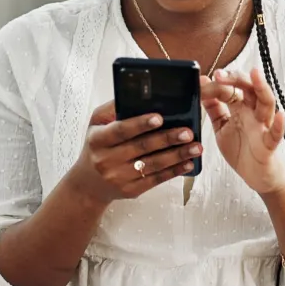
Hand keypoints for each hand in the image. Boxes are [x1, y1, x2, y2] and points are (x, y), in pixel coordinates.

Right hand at [63, 101, 201, 205]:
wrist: (88, 184)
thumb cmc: (97, 146)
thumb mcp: (96, 124)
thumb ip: (113, 108)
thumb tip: (136, 94)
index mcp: (97, 140)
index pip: (120, 130)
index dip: (140, 123)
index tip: (160, 117)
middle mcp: (106, 160)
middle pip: (141, 147)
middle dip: (167, 138)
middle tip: (187, 132)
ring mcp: (119, 177)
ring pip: (153, 165)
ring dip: (177, 155)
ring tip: (196, 147)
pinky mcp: (131, 191)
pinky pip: (156, 180)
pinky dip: (174, 171)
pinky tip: (188, 163)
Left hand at [203, 68, 284, 195]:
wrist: (257, 176)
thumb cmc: (241, 149)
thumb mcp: (221, 127)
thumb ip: (214, 109)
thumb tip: (203, 86)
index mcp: (241, 108)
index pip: (230, 89)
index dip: (216, 85)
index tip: (201, 82)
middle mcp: (253, 113)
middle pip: (249, 89)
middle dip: (236, 78)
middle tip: (219, 74)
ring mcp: (263, 127)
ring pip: (266, 104)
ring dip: (262, 89)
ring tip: (256, 75)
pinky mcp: (269, 145)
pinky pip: (275, 134)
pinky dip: (279, 125)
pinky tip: (280, 115)